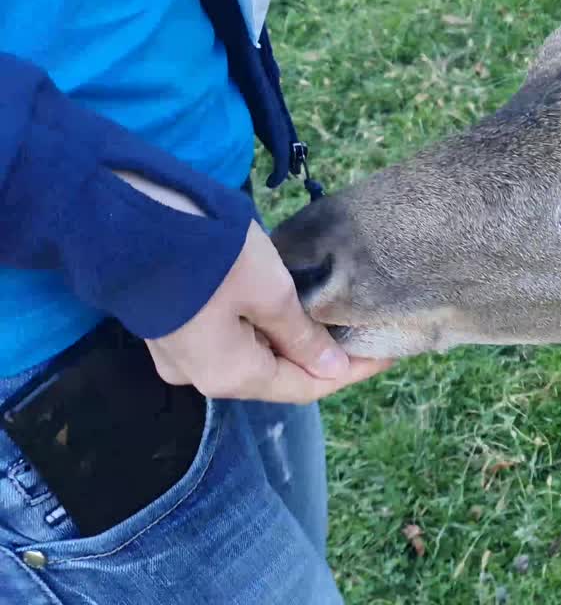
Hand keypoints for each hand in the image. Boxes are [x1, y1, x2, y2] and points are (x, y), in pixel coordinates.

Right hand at [116, 171, 393, 402]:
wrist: (129, 218)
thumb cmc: (209, 256)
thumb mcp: (270, 292)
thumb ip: (301, 335)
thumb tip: (331, 368)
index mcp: (229, 375)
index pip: (305, 386)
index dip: (350, 371)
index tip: (387, 351)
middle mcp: (203, 375)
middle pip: (278, 374)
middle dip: (322, 356)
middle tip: (363, 329)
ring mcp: (183, 353)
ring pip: (255, 355)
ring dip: (293, 339)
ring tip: (334, 315)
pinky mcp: (174, 326)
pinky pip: (231, 337)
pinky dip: (264, 327)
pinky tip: (291, 307)